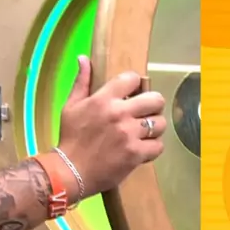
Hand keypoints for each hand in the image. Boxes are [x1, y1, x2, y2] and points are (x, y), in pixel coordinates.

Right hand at [56, 56, 165, 198]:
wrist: (70, 171)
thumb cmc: (70, 138)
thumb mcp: (71, 106)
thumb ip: (81, 81)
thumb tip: (84, 58)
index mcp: (104, 99)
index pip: (133, 79)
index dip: (136, 84)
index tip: (132, 93)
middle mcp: (119, 113)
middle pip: (155, 99)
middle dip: (152, 104)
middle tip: (145, 112)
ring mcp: (129, 134)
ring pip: (159, 123)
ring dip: (155, 127)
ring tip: (145, 131)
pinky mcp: (135, 154)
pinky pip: (158, 146)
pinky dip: (153, 147)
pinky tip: (143, 148)